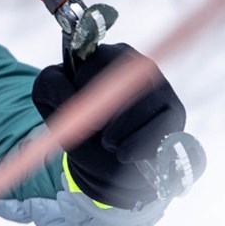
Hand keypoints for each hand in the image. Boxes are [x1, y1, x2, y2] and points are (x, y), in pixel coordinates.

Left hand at [32, 44, 188, 208]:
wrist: (107, 169)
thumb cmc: (83, 131)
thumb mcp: (53, 108)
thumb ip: (49, 85)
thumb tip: (64, 82)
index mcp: (106, 56)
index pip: (92, 60)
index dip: (81, 90)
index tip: (80, 109)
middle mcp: (138, 63)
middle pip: (120, 78)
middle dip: (102, 112)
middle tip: (93, 130)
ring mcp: (160, 85)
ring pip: (140, 102)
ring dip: (117, 132)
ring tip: (109, 144)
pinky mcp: (175, 111)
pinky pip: (159, 124)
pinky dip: (138, 144)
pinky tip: (126, 155)